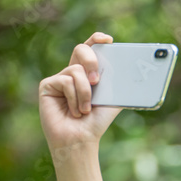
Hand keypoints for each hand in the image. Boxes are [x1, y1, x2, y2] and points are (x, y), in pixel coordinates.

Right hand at [39, 32, 121, 150]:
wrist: (81, 140)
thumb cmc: (95, 123)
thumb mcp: (112, 101)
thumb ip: (119, 85)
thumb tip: (133, 72)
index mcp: (88, 74)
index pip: (90, 49)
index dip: (96, 40)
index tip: (108, 40)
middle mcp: (72, 73)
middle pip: (80, 50)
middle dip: (91, 61)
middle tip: (97, 80)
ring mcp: (59, 78)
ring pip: (76, 70)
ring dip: (85, 93)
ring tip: (85, 110)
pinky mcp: (47, 85)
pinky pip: (65, 80)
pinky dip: (74, 97)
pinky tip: (74, 111)